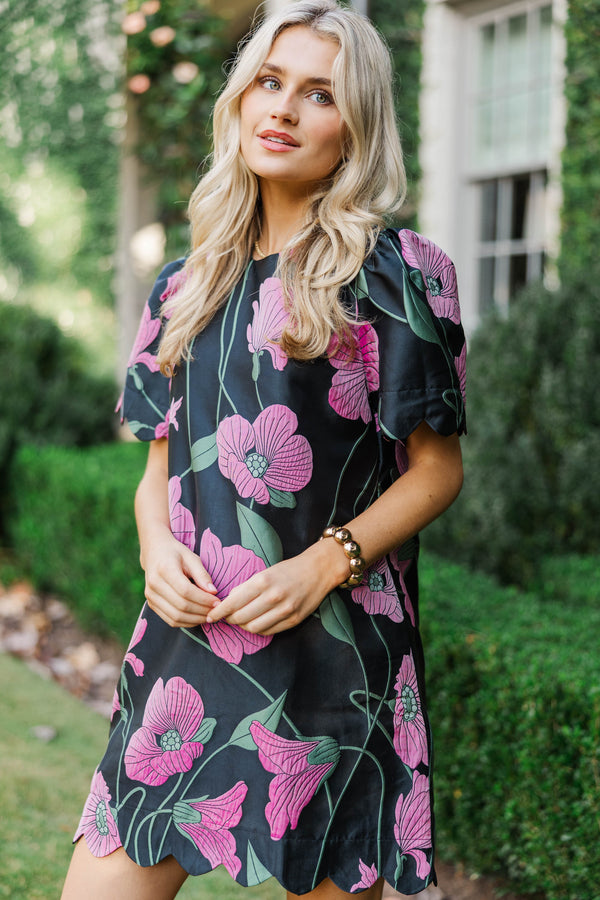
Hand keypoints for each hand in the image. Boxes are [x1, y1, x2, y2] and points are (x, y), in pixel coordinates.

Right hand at [142, 530, 217, 627]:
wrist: (154, 553)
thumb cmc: (175, 553)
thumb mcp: (191, 557)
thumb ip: (202, 574)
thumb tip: (213, 592)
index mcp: (164, 569)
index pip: (186, 591)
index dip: (203, 599)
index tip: (217, 601)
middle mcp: (154, 584)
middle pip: (181, 606)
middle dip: (202, 611)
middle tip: (216, 610)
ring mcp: (151, 596)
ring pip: (175, 616)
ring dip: (195, 619)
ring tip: (208, 615)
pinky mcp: (151, 604)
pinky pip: (170, 620)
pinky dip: (186, 623)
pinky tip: (197, 618)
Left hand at [205, 538, 347, 634]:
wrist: (318, 570)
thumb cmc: (289, 569)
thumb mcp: (265, 572)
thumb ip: (247, 587)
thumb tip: (228, 602)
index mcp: (263, 581)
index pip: (232, 603)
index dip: (219, 612)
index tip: (211, 616)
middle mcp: (273, 597)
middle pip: (240, 618)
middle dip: (229, 619)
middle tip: (226, 616)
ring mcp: (285, 610)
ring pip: (253, 628)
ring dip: (243, 626)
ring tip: (241, 619)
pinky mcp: (294, 620)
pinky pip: (268, 631)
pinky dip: (257, 629)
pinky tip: (256, 622)